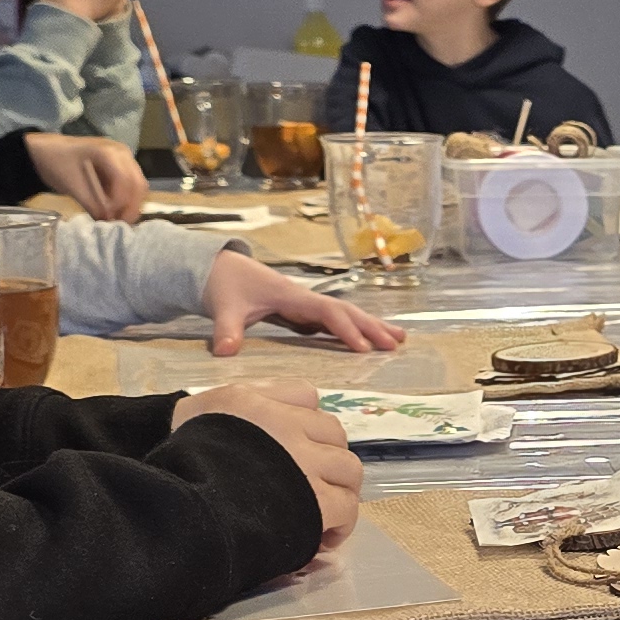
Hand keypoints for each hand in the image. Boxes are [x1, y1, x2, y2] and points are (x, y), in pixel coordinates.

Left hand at [23, 130, 145, 220]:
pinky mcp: (122, 169)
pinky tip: (115, 212)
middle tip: (119, 225)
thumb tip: (109, 222)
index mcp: (109, 152)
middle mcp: (122, 154)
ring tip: (117, 220)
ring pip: (138, 187)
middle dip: (131, 207)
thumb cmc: (57, 164)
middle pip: (138, 184)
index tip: (108, 218)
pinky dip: (126, 202)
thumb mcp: (72, 186)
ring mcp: (124, 161)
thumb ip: (92, 204)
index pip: (125, 180)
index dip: (120, 202)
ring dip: (131, 206)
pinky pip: (131, 188)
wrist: (47, 152)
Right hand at [173, 380, 361, 543]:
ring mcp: (302, 461)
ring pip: (348, 468)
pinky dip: (342, 524)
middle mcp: (283, 424)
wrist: (171, 507)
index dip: (306, 424)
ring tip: (325, 512)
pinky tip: (325, 537)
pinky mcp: (314, 500)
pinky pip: (346, 506)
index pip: (305, 396)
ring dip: (340, 490)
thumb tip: (250, 425)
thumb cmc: (173, 466)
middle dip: (328, 459)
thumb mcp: (192, 418)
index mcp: (252, 401)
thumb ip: (226, 412)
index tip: (298, 448)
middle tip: (314, 485)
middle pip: (333, 433)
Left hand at [204, 249, 405, 357]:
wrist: (219, 267)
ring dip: (371, 325)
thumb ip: (226, 330)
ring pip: (345, 313)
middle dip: (372, 326)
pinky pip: (334, 320)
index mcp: (292, 295)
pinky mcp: (302, 310)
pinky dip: (354, 329)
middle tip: (397, 344)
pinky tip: (367, 342)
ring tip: (399, 339)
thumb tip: (225, 352)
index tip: (363, 349)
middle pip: (346, 310)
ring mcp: (305, 303)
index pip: (328, 312)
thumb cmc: (224, 285)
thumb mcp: (222, 308)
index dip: (346, 329)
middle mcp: (305, 297)